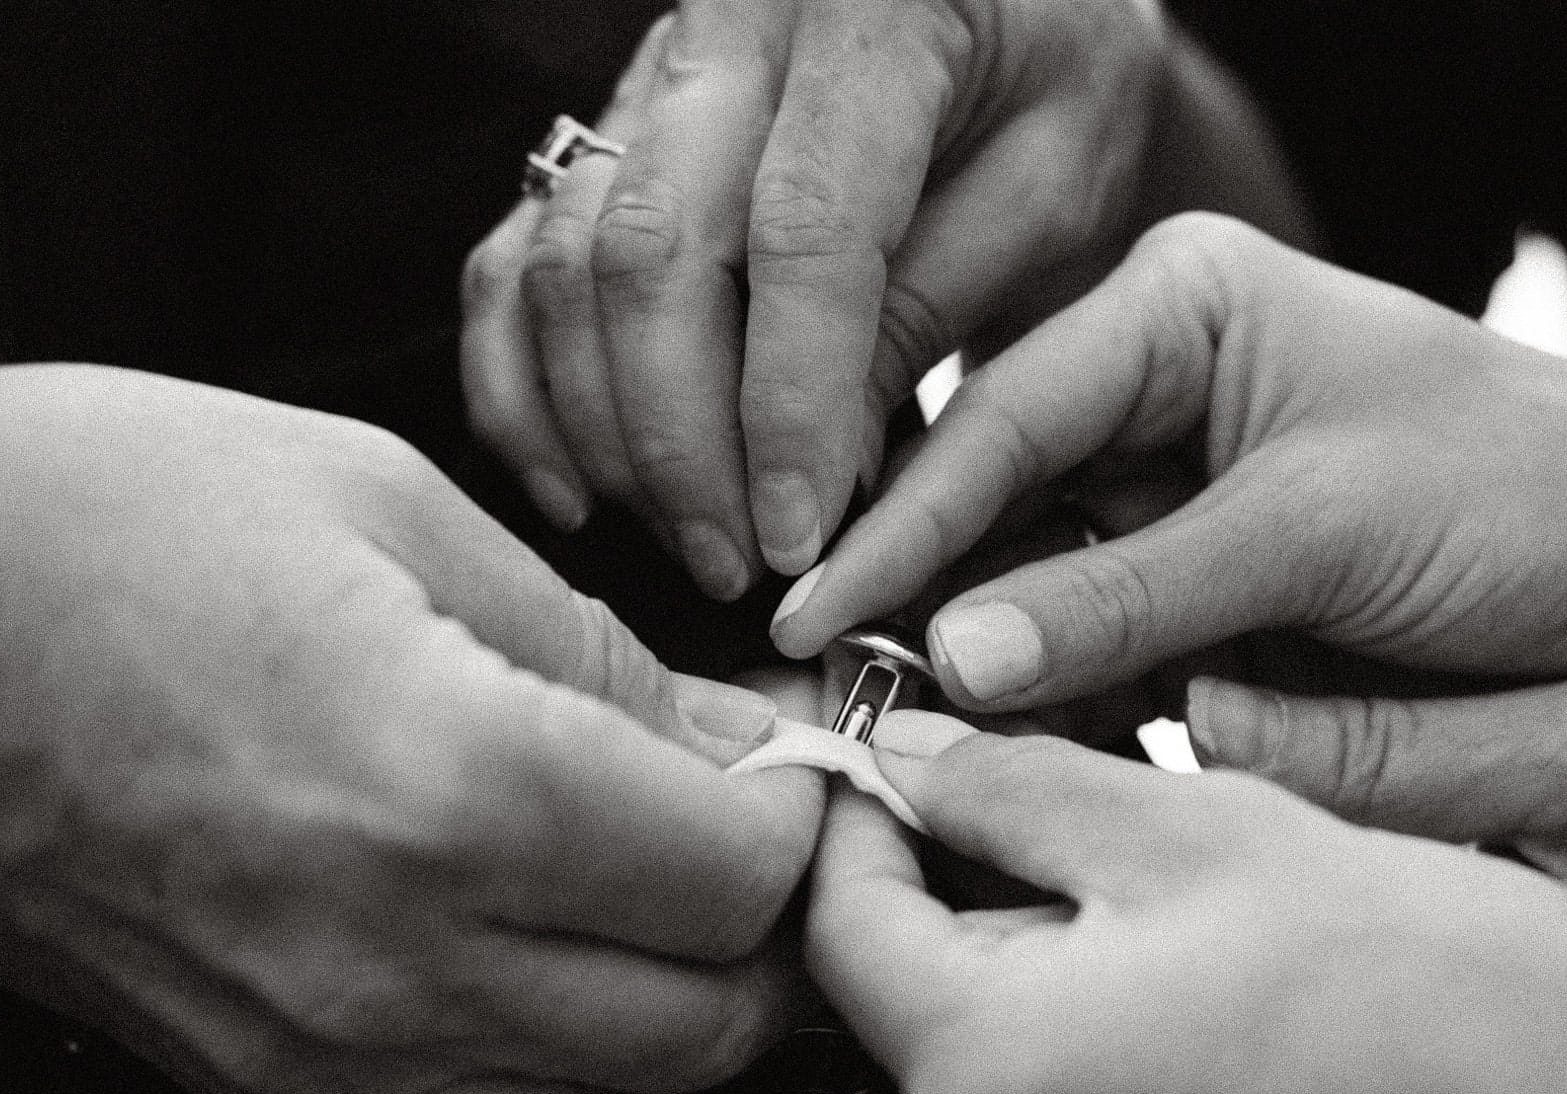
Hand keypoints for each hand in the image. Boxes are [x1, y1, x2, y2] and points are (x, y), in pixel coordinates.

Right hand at [0, 365, 821, 1093]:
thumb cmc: (107, 523)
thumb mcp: (394, 509)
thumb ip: (597, 651)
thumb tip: (739, 745)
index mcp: (450, 781)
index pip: (739, 880)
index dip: (798, 819)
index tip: (783, 770)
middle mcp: (393, 956)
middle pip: (701, 1026)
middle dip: (762, 936)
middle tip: (734, 842)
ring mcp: (316, 1053)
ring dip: (662, 1043)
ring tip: (638, 930)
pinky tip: (511, 992)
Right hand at [460, 2, 1312, 596]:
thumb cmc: (1050, 75)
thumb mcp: (1054, 179)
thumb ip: (935, 300)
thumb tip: (819, 470)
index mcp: (872, 13)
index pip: (802, 231)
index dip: (788, 405)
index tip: (802, 537)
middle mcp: (730, 27)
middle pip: (649, 252)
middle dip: (682, 440)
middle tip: (737, 566)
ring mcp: (644, 78)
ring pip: (562, 264)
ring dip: (605, 431)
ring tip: (687, 542)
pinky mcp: (601, 135)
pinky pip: (512, 261)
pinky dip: (522, 387)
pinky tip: (577, 488)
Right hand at [769, 215, 1566, 808]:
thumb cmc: (1522, 493)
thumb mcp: (1313, 531)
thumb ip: (1127, 596)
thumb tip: (953, 655)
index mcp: (1178, 311)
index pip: (1000, 417)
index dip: (901, 523)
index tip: (813, 609)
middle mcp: (1159, 391)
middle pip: (994, 499)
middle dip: (921, 597)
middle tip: (834, 688)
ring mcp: (1174, 496)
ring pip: (1031, 581)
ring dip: (982, 661)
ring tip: (906, 732)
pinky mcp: (1197, 589)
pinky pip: (1091, 642)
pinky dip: (1055, 699)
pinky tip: (1009, 744)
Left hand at [809, 714, 1566, 1093]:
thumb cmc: (1430, 983)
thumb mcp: (1200, 829)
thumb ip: (1010, 784)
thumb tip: (905, 755)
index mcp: (987, 1083)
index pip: (835, 924)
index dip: (857, 815)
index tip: (894, 748)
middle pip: (893, 1011)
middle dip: (941, 893)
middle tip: (1026, 803)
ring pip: (967, 1081)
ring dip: (1008, 977)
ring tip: (1131, 903)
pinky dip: (1063, 1066)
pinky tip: (1170, 1000)